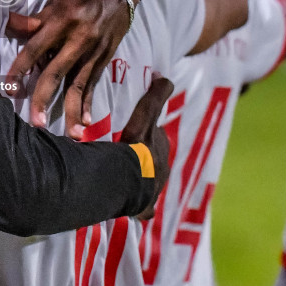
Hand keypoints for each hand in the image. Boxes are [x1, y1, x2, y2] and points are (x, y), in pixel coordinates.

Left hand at [4, 0, 139, 137]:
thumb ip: (36, 19)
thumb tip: (10, 26)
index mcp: (61, 22)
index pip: (34, 50)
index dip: (19, 69)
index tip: (9, 88)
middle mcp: (77, 39)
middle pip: (56, 73)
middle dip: (44, 98)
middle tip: (35, 122)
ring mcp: (93, 51)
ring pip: (78, 85)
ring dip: (72, 111)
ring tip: (70, 134)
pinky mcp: (104, 58)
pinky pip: (93, 84)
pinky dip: (89, 103)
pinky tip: (84, 121)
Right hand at [119, 74, 174, 218]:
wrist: (130, 180)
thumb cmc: (137, 147)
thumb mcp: (146, 115)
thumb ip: (156, 95)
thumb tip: (165, 76)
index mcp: (161, 147)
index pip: (155, 137)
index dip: (145, 133)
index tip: (133, 133)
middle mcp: (162, 169)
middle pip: (152, 160)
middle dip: (142, 157)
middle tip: (122, 154)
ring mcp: (154, 189)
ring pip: (146, 183)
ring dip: (137, 180)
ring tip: (120, 178)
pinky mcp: (145, 207)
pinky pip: (143, 209)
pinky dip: (139, 208)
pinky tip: (130, 208)